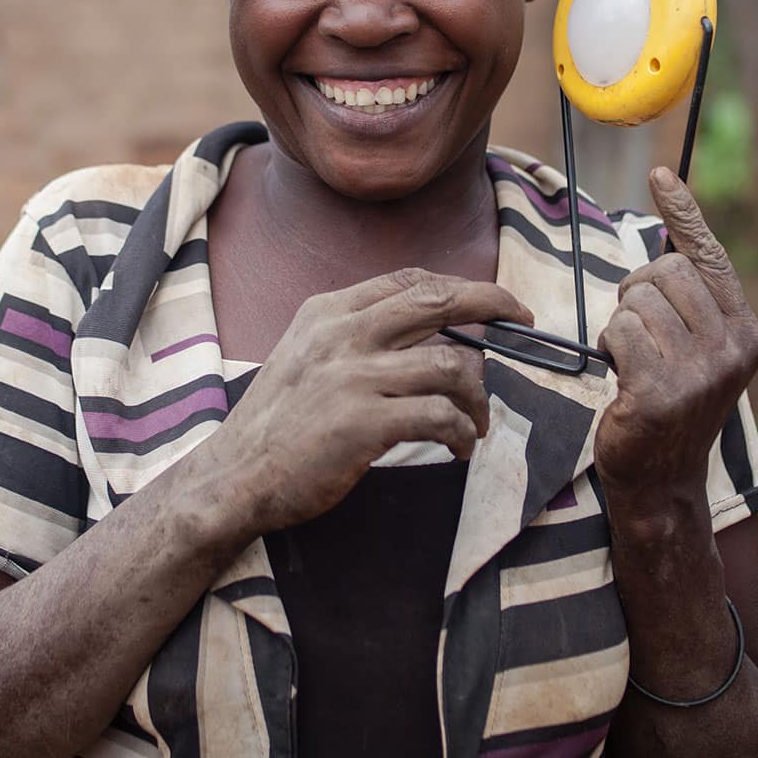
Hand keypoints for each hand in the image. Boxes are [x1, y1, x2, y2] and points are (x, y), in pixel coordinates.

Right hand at [202, 268, 531, 531]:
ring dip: (478, 396)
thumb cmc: (276, 424)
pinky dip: (462, 432)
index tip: (495, 301)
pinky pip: (440, 416)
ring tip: (477, 423)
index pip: (409, 281)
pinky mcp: (363, 422)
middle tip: (523, 321)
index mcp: (328, 312)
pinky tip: (460, 448)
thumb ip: (355, 336)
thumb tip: (429, 337)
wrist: (234, 476)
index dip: (461, 285)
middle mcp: (342, 334)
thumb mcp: (305, 356)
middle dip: (492, 303)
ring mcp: (352, 376)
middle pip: (437, 301)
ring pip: (451, 364)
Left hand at [594, 167, 757, 500]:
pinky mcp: (662, 392)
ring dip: (622, 323)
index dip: (684, 212)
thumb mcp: (695, 351)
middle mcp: (731, 348)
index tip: (660, 174)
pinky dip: (610, 347)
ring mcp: (700, 372)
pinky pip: (619, 332)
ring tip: (633, 359)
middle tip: (636, 327)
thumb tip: (667, 242)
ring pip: (638, 301)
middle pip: (665, 272)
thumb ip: (689, 304)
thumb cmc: (667, 403)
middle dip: (636, 290)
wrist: (661, 481)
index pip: (711, 257)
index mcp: (743, 332)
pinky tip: (621, 376)